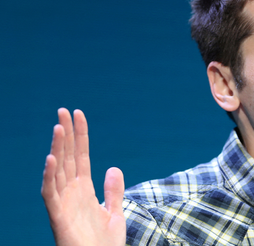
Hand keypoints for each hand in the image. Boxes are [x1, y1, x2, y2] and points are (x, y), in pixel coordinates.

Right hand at [41, 108, 125, 245]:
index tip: (79, 114)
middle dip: (66, 135)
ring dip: (58, 149)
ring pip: (58, 171)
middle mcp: (72, 193)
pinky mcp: (58, 217)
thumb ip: (113, 191)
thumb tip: (113, 167)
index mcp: (85, 190)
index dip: (80, 135)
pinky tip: (52, 159)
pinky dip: (50, 176)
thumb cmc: (105, 244)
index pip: (82, 156)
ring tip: (59, 128)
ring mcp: (64, 204)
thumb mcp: (114, 212)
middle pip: (68, 158)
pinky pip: (51, 194)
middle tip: (63, 111)